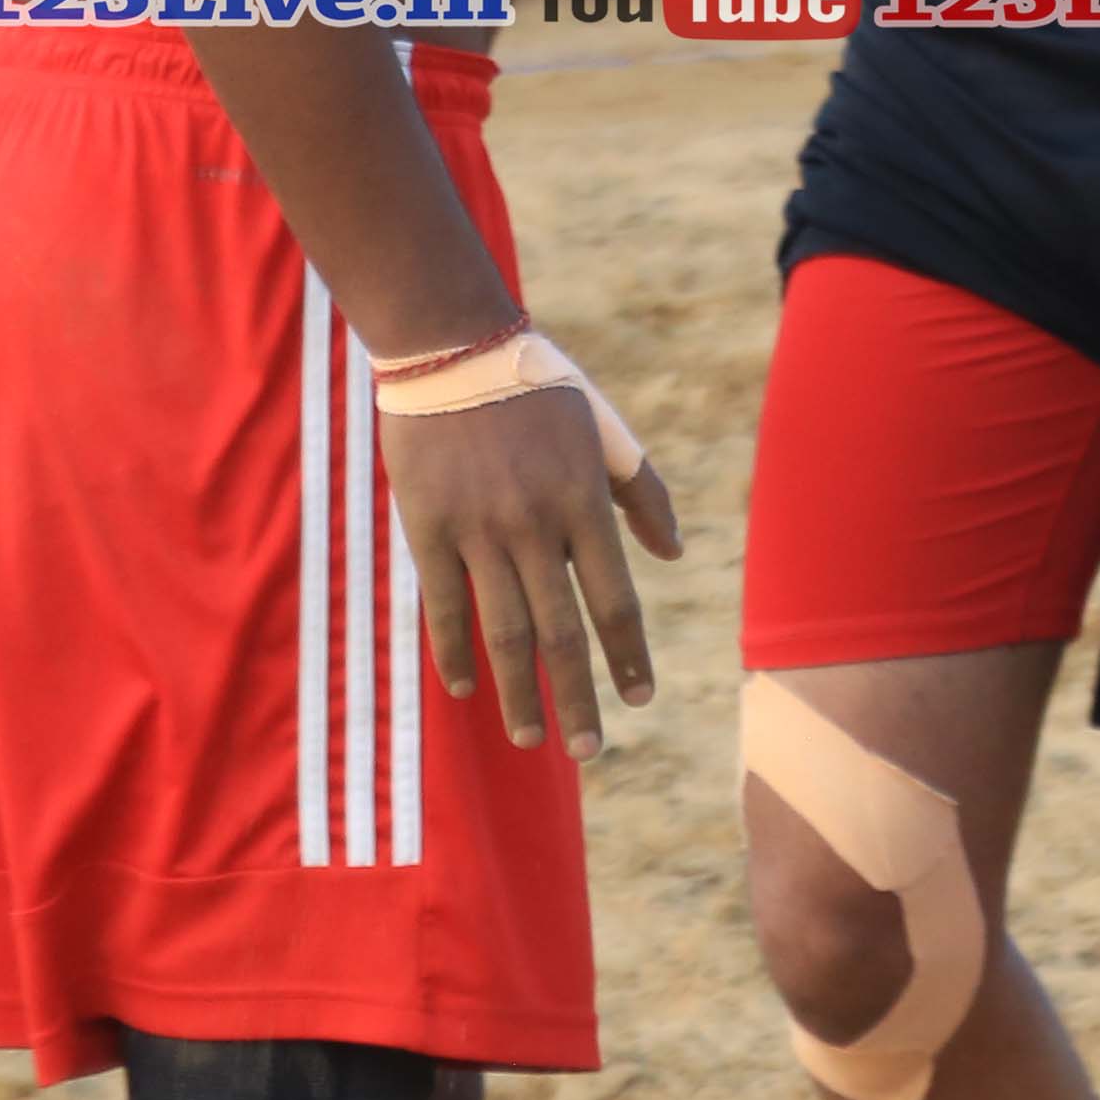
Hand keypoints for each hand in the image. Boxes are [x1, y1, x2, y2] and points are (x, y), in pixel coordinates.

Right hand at [385, 380, 688, 753]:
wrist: (452, 349)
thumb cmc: (540, 387)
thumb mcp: (606, 431)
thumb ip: (641, 495)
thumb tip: (673, 556)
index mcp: (583, 503)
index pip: (614, 601)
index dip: (628, 656)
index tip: (640, 700)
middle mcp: (534, 526)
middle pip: (561, 632)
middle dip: (577, 697)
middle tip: (589, 750)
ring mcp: (477, 531)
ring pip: (502, 632)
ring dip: (519, 692)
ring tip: (533, 738)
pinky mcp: (426, 529)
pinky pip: (443, 606)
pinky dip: (454, 653)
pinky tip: (466, 688)